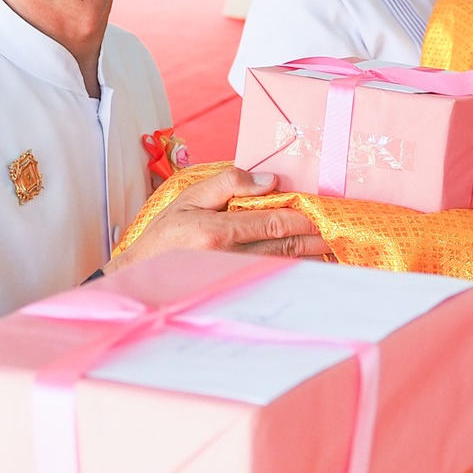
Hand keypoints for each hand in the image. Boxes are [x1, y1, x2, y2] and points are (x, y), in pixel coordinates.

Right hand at [108, 166, 327, 270]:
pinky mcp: (232, 292)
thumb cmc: (165, 235)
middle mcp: (227, 259)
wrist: (141, 275)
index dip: (299, 219)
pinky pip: (269, 282)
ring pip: (281, 268)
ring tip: (326, 254)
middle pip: (283, 247)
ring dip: (306, 261)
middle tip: (331, 236)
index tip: (315, 216)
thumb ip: (228, 184)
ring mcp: (231, 280)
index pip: (272, 223)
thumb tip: (270, 181)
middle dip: (312, 241)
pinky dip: (290, 275)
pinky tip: (304, 271)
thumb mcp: (189, 198)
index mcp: (216, 232)